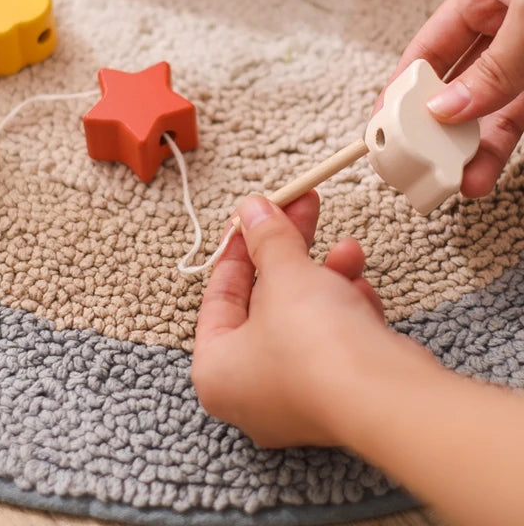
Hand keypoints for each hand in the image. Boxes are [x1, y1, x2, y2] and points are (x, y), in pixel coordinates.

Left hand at [192, 192, 408, 447]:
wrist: (387, 398)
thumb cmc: (313, 343)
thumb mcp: (283, 274)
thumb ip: (266, 238)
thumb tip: (253, 208)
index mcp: (216, 370)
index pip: (220, 296)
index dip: (238, 247)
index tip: (254, 214)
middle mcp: (252, 391)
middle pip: (265, 301)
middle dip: (288, 250)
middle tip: (301, 206)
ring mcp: (300, 398)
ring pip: (305, 318)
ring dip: (326, 275)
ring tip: (348, 248)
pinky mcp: (343, 397)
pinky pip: (337, 341)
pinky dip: (348, 308)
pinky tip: (362, 287)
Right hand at [391, 0, 523, 195]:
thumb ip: (496, 66)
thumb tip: (447, 109)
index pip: (430, 48)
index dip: (403, 87)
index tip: (383, 125)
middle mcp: (509, 26)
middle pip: (457, 85)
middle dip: (436, 126)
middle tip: (418, 164)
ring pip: (491, 109)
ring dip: (472, 146)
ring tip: (457, 181)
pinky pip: (522, 117)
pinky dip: (503, 145)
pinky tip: (487, 169)